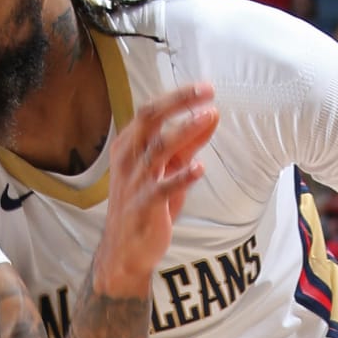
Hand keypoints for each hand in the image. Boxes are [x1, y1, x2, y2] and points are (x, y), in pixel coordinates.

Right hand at [95, 84, 218, 297]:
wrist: (125, 249)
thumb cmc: (146, 203)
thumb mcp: (169, 168)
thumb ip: (189, 143)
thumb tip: (212, 114)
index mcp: (129, 144)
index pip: (151, 110)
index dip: (178, 96)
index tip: (205, 88)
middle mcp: (128, 158)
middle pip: (150, 119)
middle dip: (179, 102)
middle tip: (207, 93)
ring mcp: (134, 181)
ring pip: (157, 148)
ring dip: (184, 131)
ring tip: (207, 117)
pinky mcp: (144, 206)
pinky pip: (162, 187)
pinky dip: (182, 176)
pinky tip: (200, 168)